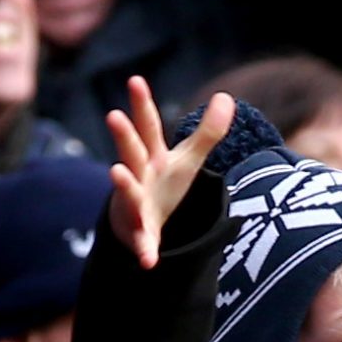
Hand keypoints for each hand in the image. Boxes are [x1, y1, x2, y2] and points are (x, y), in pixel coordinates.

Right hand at [107, 77, 232, 269]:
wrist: (144, 224)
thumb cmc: (164, 185)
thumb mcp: (188, 159)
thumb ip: (207, 131)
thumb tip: (227, 96)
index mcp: (152, 156)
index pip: (148, 125)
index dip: (142, 104)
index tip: (135, 79)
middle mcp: (139, 176)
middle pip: (132, 153)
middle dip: (124, 136)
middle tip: (113, 115)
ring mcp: (136, 204)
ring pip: (129, 192)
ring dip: (124, 183)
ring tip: (116, 172)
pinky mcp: (141, 233)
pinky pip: (142, 241)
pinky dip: (145, 249)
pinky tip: (149, 262)